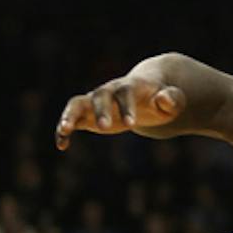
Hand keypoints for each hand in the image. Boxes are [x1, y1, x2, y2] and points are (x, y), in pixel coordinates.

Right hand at [56, 62, 185, 149]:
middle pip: (99, 96)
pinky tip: (61, 146)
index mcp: (130, 86)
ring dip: (70, 115)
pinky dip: (64, 130)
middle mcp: (108, 91)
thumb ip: (171, 98)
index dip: (126, 106)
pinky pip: (72, 119)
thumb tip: (165, 100)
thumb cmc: (161, 98)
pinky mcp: (88, 115)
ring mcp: (95, 102)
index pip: (125, 93)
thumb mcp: (172, 99)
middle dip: (101, 110)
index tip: (131, 124)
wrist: (146, 93)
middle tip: (105, 128)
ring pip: (77, 104)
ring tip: (65, 130)